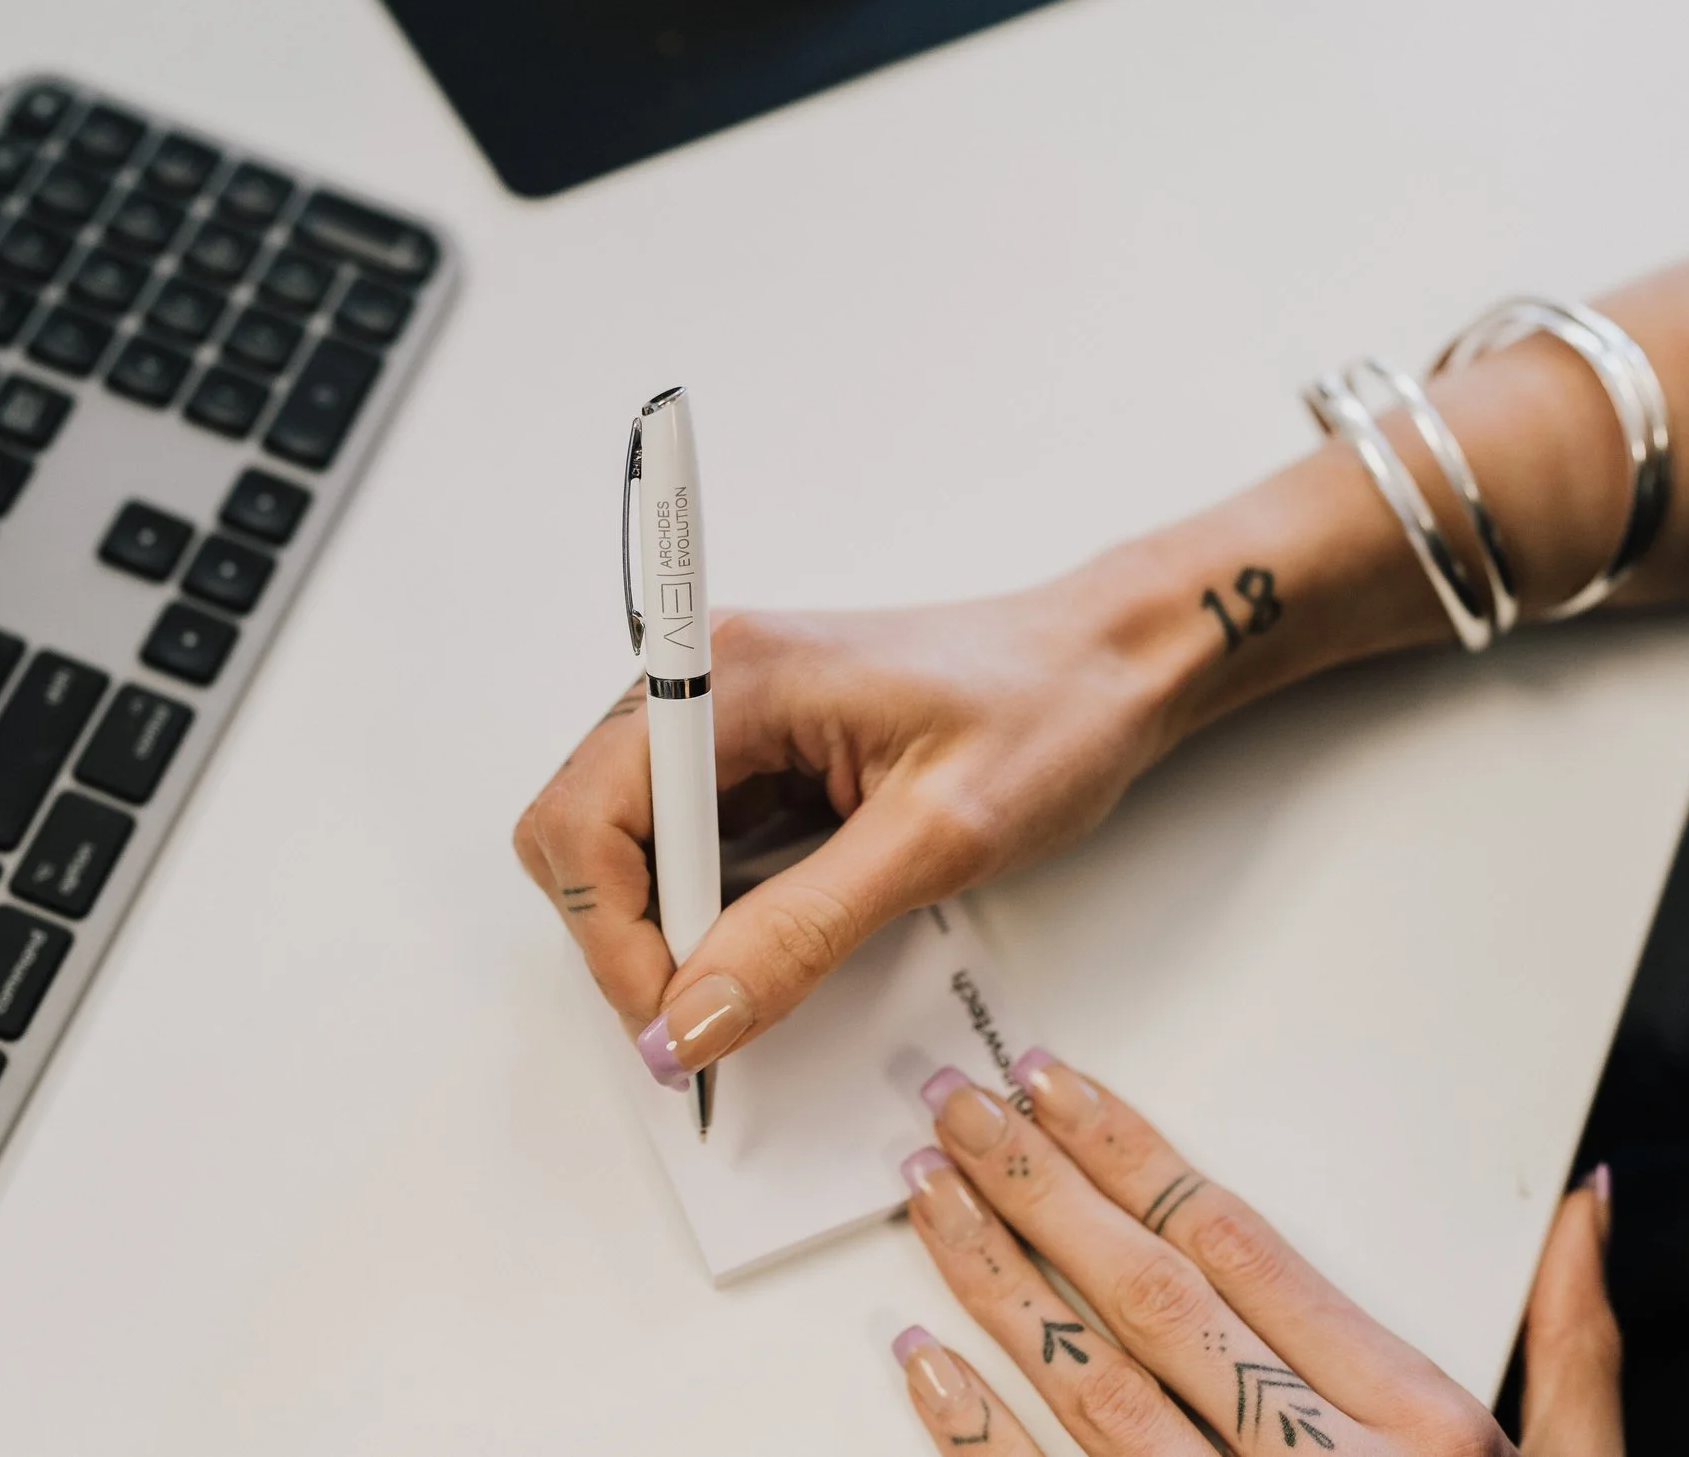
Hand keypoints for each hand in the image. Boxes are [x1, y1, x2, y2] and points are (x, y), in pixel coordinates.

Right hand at [514, 572, 1202, 1077]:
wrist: (1108, 667)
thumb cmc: (1048, 718)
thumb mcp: (935, 839)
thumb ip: (802, 932)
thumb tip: (692, 1019)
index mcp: (734, 674)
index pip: (589, 814)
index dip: (612, 935)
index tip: (676, 1021)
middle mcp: (704, 680)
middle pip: (580, 830)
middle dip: (624, 938)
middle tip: (705, 1016)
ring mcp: (720, 715)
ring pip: (618, 845)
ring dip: (662, 928)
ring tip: (745, 983)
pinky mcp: (748, 751)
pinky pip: (680, 844)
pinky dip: (701, 910)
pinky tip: (763, 941)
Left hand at [888, 1049, 1622, 1455]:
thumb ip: (1573, 1342)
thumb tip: (1580, 1199)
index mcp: (1414, 1431)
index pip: (1241, 1249)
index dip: (1135, 1156)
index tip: (1060, 1085)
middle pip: (1147, 1298)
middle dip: (1039, 1190)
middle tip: (959, 1106)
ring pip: (1086, 1387)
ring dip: (994, 1285)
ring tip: (927, 1197)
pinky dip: (976, 1437)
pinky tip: (924, 1366)